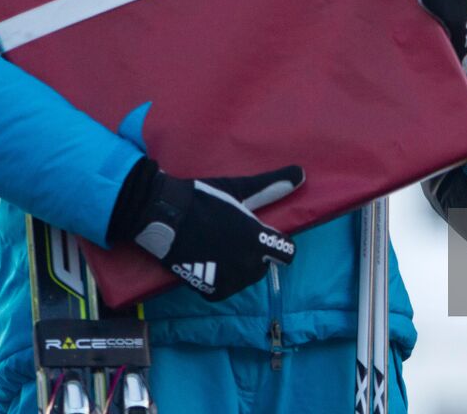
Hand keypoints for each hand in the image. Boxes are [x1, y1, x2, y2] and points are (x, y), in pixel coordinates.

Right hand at [132, 165, 302, 300]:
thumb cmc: (204, 200)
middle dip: (256, 253)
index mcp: (258, 240)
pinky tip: (209, 260)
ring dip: (239, 265)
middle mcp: (247, 265)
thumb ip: (272, 186)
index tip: (264, 233)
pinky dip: (221, 277)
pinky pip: (227, 287)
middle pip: (265, 264)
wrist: (164, 217)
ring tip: (219, 246)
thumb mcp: (240, 190)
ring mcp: (229, 281)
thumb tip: (302, 173)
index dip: (277, 242)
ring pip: (246, 277)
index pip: (287, 252)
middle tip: (234, 236)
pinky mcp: (211, 292)